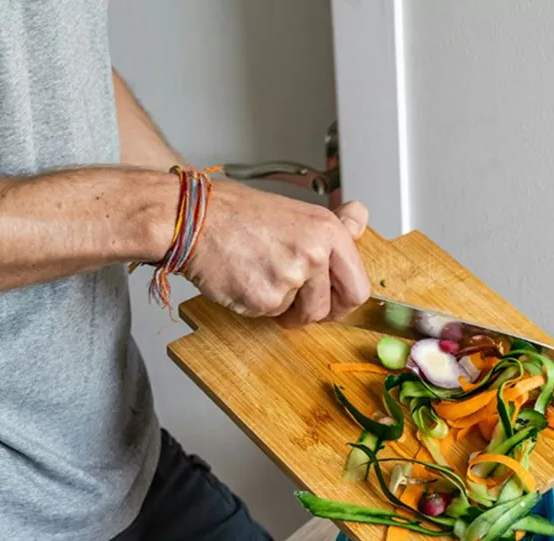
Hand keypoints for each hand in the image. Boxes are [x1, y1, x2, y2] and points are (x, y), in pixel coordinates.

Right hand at [182, 180, 370, 326]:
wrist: (193, 218)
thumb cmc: (238, 214)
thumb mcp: (296, 212)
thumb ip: (333, 226)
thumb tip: (360, 218)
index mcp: (327, 231)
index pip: (357, 287)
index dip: (344, 302)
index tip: (333, 302)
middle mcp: (314, 254)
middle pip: (330, 309)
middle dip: (315, 312)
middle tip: (296, 302)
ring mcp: (290, 278)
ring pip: (300, 315)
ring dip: (285, 308)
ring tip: (263, 277)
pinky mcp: (265, 299)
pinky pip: (271, 315)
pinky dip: (258, 305)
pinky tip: (245, 278)